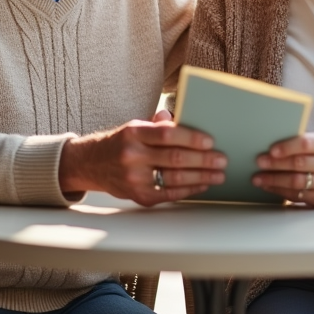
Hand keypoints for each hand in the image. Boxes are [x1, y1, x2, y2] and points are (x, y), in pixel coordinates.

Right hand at [58, 109, 226, 205]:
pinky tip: (201, 185)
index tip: (210, 141)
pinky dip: (188, 189)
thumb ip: (158, 124)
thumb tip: (183, 117)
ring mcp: (134, 178)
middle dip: (203, 160)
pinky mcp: (138, 196)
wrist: (91, 164)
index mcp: (133, 133)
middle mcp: (132, 155)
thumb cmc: (120, 143)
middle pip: (175, 158)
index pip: (167, 134)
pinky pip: (169, 194)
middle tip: (221, 160)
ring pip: (174, 178)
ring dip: (201, 177)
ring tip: (218, 175)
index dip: (191, 137)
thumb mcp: (134, 127)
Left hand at [252, 133, 313, 207]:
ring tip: (258, 178)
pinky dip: (280, 191)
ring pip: (297, 182)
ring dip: (274, 180)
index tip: (271, 150)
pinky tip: (269, 187)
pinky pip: (299, 195)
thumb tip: (272, 142)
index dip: (287, 147)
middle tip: (259, 162)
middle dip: (275, 164)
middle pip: (299, 164)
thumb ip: (305, 141)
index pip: (306, 144)